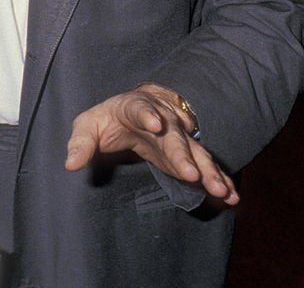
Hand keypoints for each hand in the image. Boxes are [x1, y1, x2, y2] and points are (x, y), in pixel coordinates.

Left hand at [64, 83, 238, 203]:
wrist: (132, 112)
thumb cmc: (107, 119)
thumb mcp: (88, 125)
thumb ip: (80, 142)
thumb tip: (71, 164)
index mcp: (133, 107)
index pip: (140, 108)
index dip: (148, 115)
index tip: (155, 125)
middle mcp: (162, 118)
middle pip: (173, 136)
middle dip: (183, 154)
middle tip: (191, 173)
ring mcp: (177, 136)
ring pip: (195, 151)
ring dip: (208, 171)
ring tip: (221, 190)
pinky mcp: (187, 153)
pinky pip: (205, 165)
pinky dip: (219, 179)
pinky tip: (232, 196)